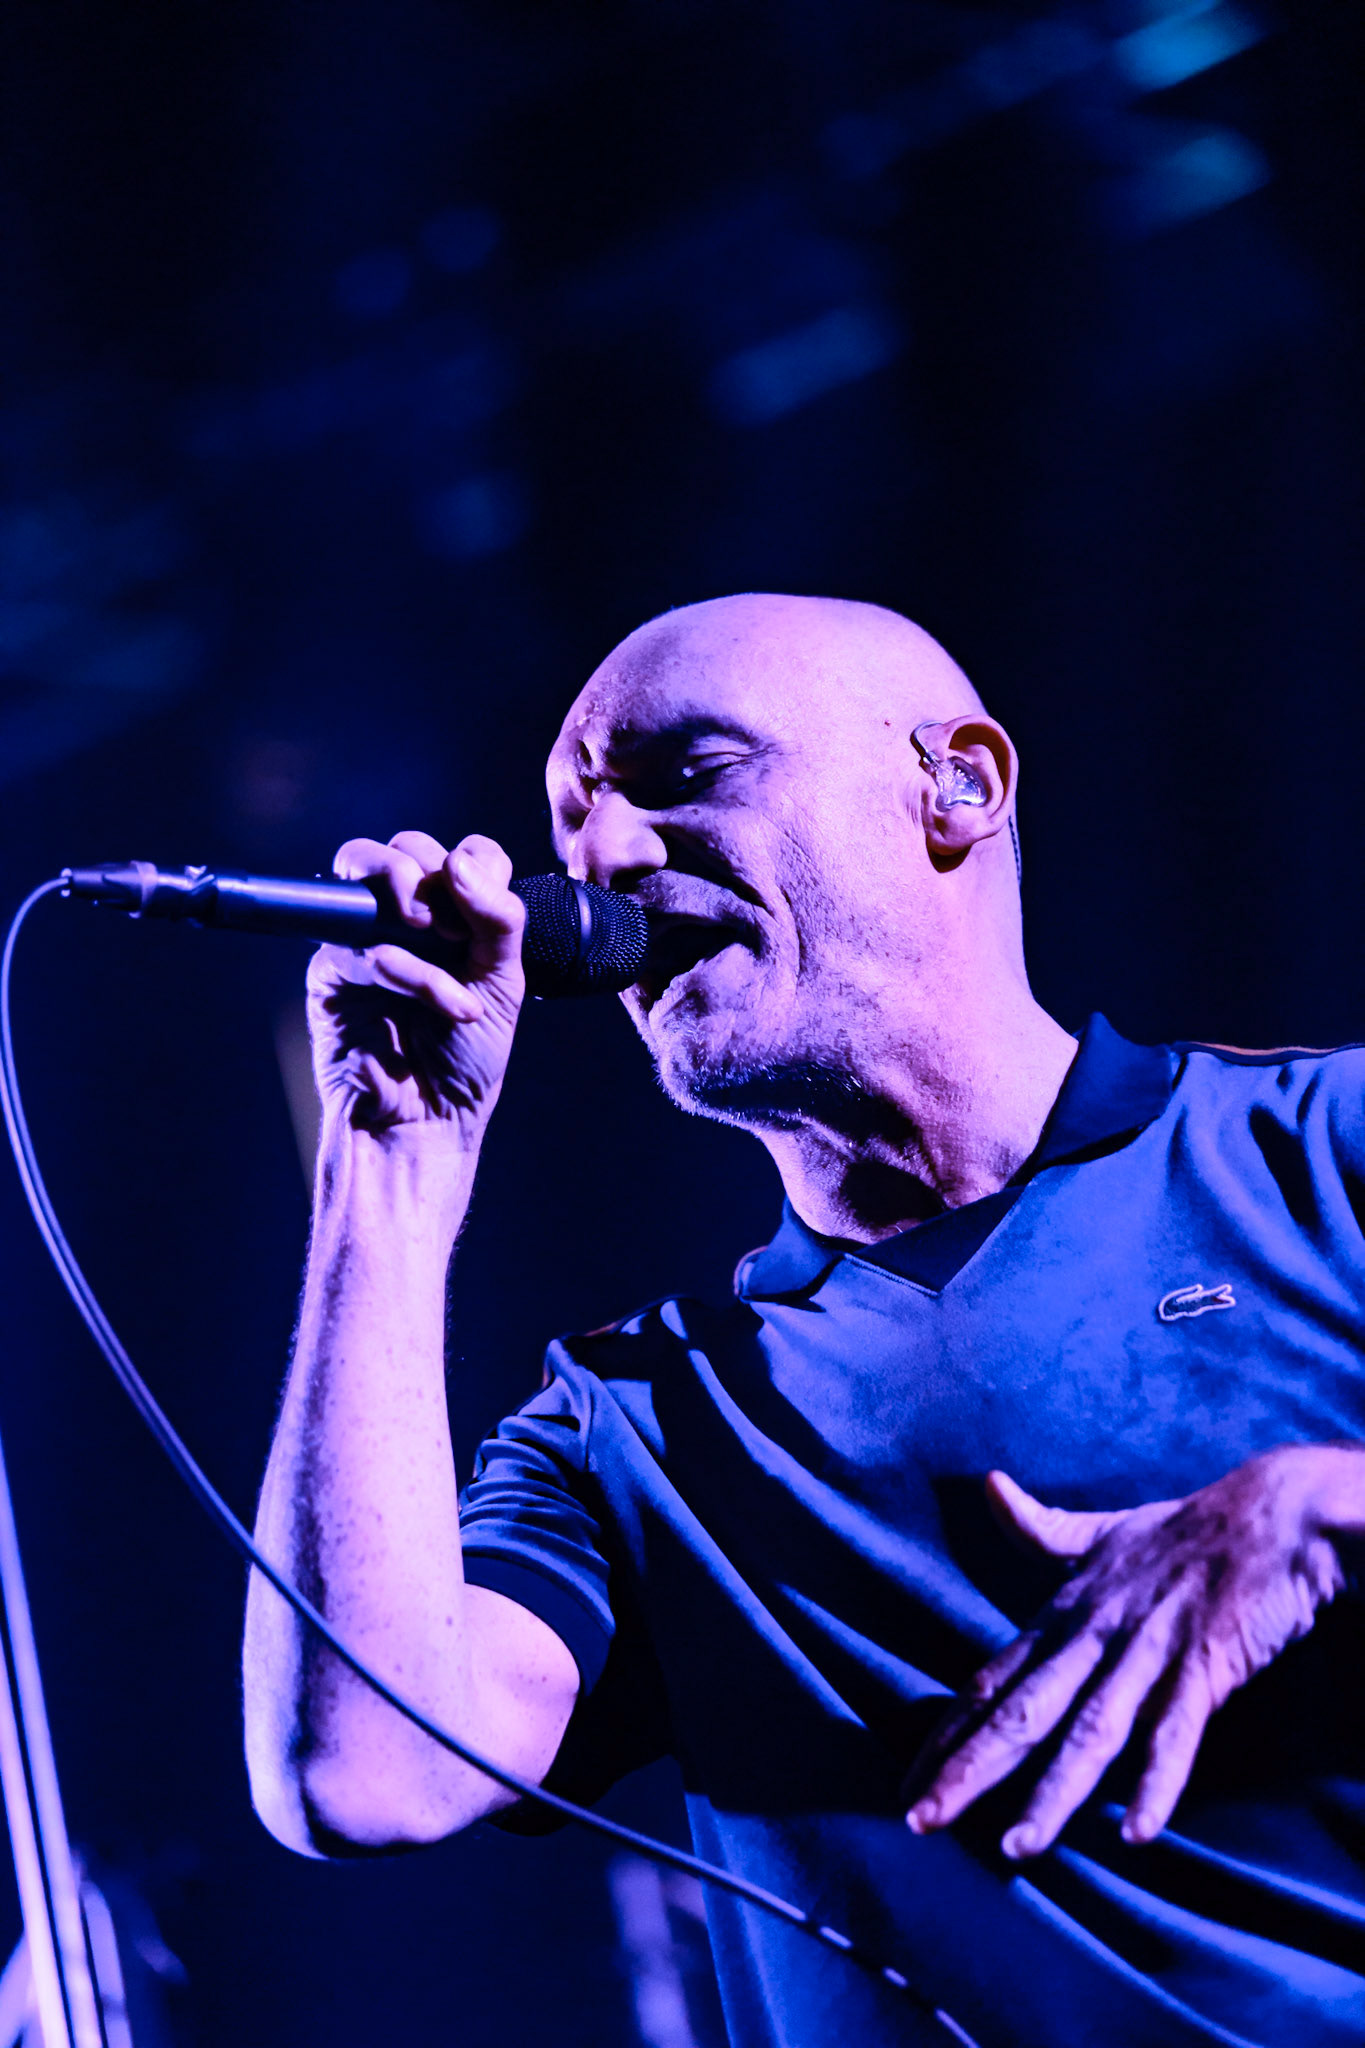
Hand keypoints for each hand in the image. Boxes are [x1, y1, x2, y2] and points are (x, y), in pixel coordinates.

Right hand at [306, 830, 524, 1140]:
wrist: (430, 1122)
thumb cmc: (466, 1059)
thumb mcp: (503, 983)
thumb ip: (498, 918)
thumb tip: (461, 861)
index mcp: (451, 920)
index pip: (459, 854)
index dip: (476, 862)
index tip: (488, 909)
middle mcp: (403, 923)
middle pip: (400, 848)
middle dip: (428, 868)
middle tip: (455, 924)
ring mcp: (361, 942)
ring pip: (361, 869)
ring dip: (409, 891)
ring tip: (445, 940)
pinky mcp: (331, 973)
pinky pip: (365, 946)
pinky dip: (416, 974)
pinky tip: (451, 1007)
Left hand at [905, 1446, 1364, 1858]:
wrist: (1269, 1510)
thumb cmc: (1184, 1527)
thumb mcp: (1103, 1529)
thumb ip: (1042, 1527)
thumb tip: (989, 1485)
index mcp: (1066, 1613)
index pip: (992, 1683)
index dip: (948, 1734)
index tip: (907, 1784)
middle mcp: (1094, 1635)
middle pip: (1022, 1712)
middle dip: (969, 1768)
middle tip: (920, 1821)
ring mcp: (1147, 1652)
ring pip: (1090, 1731)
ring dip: (1052, 1790)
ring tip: (1015, 1847)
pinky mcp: (1204, 1665)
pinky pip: (1176, 1732)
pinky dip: (1157, 1780)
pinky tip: (1137, 1831)